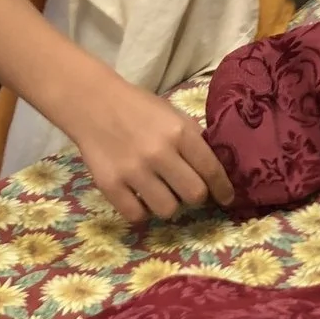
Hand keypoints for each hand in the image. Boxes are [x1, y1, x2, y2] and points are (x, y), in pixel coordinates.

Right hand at [70, 80, 235, 225]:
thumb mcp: (174, 115)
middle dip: (197, 197)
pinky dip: (142, 212)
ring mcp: (133, 171)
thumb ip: (194, 139)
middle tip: (188, 191)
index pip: (211, 169)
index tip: (226, 198)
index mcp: (179, 132)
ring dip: (169, 205)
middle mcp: (159, 153)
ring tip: (162, 193)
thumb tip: (217, 167)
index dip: (223, 188)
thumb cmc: (139, 108)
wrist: (93, 102)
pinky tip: (141, 199)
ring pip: (168, 210)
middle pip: (194, 195)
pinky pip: (136, 216)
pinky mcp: (110, 185)